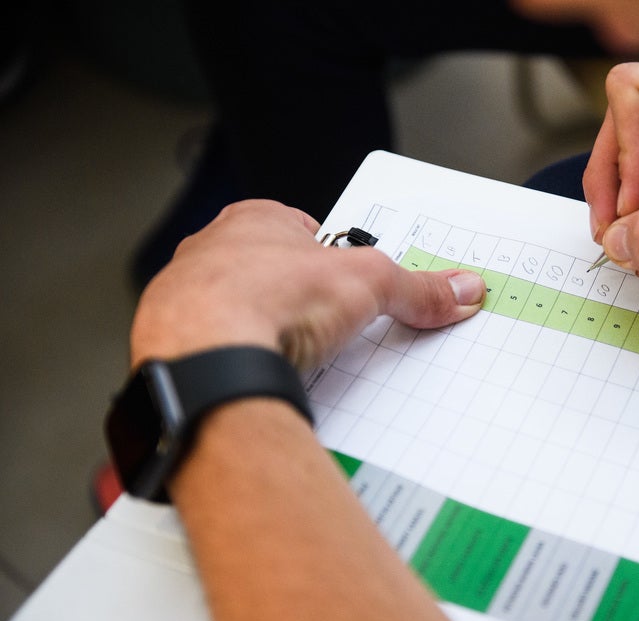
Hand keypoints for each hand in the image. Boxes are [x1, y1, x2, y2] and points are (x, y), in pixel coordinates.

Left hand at [131, 199, 484, 367]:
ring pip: (233, 310)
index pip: (302, 231)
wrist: (202, 350)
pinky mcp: (170, 341)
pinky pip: (211, 349)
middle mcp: (212, 251)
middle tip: (329, 326)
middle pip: (268, 272)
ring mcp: (183, 296)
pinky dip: (235, 361)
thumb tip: (458, 290)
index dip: (332, 259)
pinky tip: (257, 375)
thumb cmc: (268, 295)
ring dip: (262, 330)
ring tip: (294, 355)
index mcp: (255, 219)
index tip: (352, 284)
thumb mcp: (367, 282)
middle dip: (298, 299)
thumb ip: (416, 288)